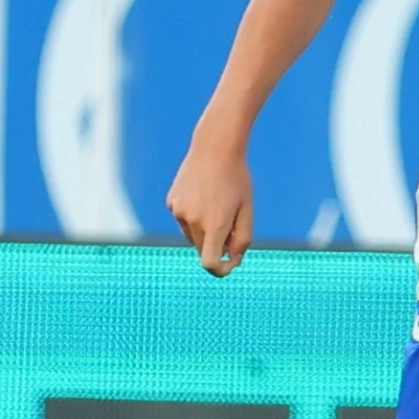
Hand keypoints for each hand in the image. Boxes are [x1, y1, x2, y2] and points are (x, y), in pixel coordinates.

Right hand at [167, 131, 255, 274]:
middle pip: (203, 250)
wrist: (215, 148)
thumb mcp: (246, 209)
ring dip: (205, 231)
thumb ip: (242, 238)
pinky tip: (204, 195)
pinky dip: (194, 216)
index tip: (231, 264)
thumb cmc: (237, 179)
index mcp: (215, 224)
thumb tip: (233, 260)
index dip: (221, 270)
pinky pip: (183, 220)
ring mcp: (179, 211)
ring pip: (192, 236)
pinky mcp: (172, 202)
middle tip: (231, 226)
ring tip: (217, 204)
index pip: (210, 263)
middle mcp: (193, 220)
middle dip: (217, 246)